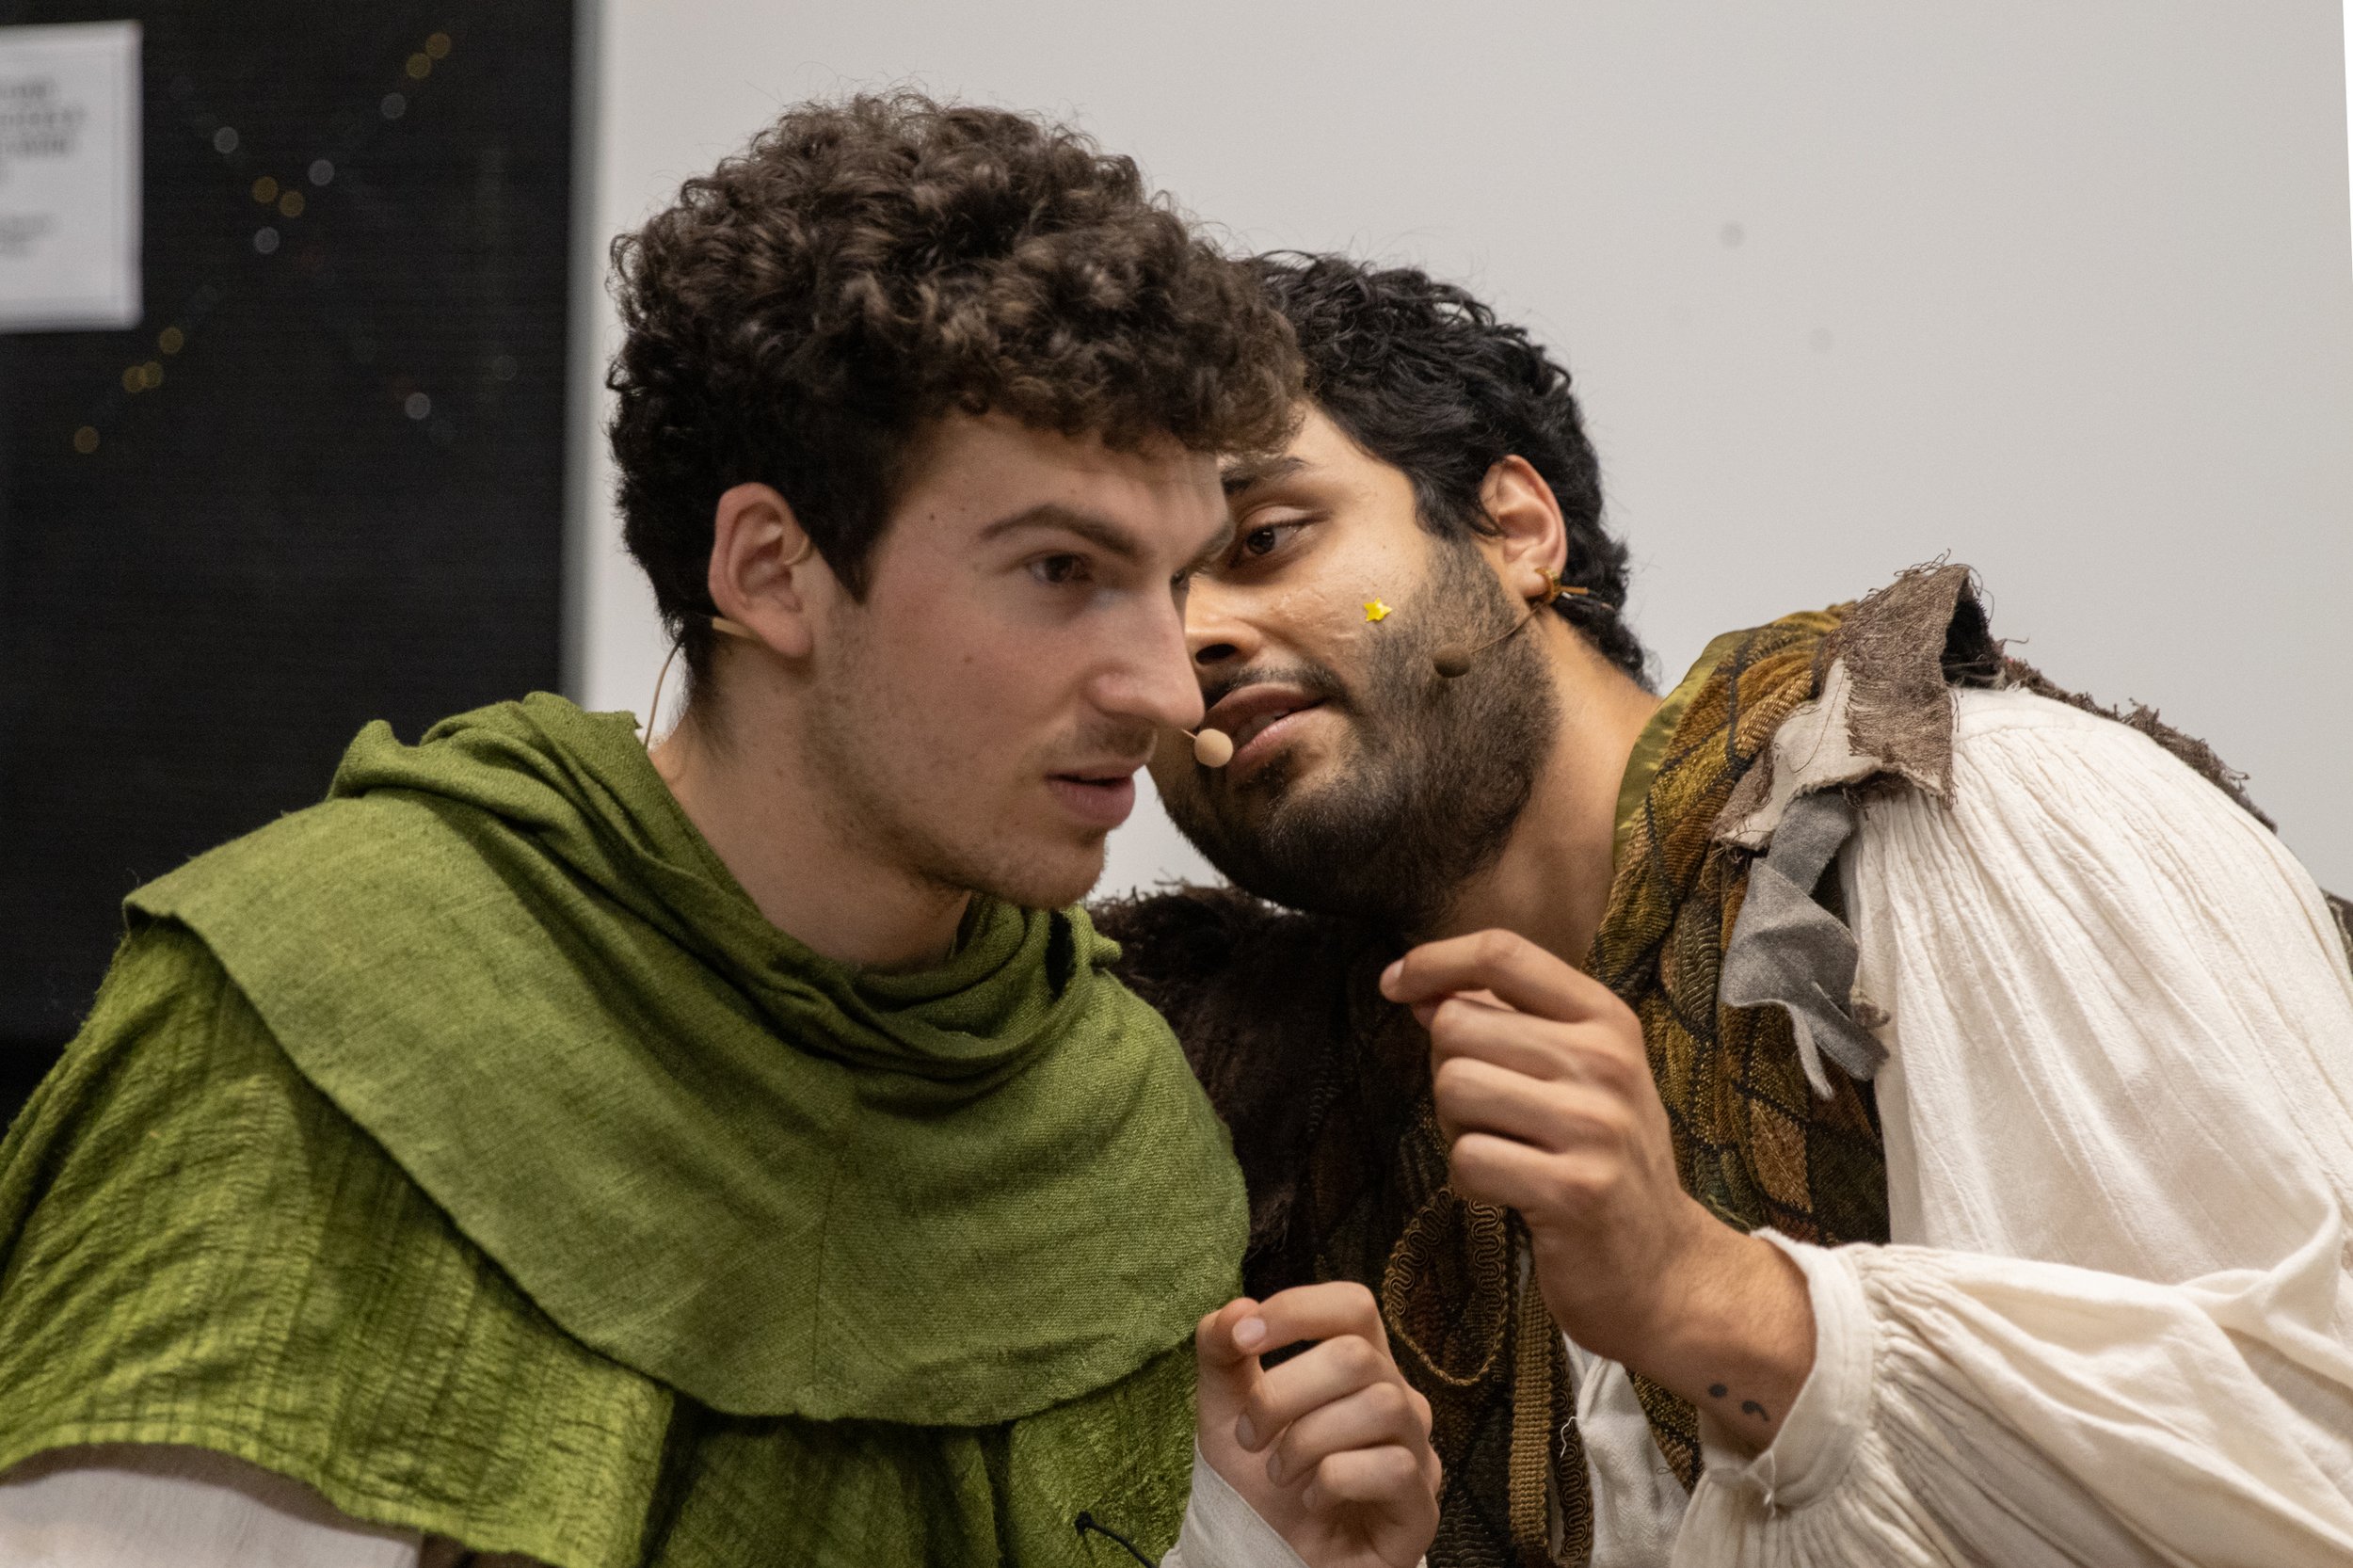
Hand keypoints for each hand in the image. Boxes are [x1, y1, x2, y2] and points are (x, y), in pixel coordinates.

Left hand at [1194, 1282, 1440, 1567]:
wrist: (1268, 1559)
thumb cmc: (1257, 1483)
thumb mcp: (1223, 1411)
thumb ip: (1222, 1353)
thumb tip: (1237, 1308)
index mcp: (1359, 1368)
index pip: (1353, 1307)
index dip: (1298, 1309)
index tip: (1243, 1338)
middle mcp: (1398, 1402)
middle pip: (1357, 1355)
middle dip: (1284, 1393)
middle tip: (1249, 1436)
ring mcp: (1417, 1454)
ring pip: (1381, 1405)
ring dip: (1306, 1440)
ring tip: (1279, 1474)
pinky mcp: (1422, 1509)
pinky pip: (1393, 1467)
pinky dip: (1335, 1481)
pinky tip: (1313, 1500)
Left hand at [1380, 929, 1813, 1448]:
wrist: (1665, 1270)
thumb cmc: (1603, 1161)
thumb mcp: (1578, 1074)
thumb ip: (1508, 1025)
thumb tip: (1423, 989)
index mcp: (1605, 1020)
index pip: (1502, 952)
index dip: (1434, 960)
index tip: (1395, 985)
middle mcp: (1606, 1061)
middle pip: (1458, 1025)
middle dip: (1448, 1071)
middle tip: (1489, 1116)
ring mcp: (1594, 1125)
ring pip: (1453, 1087)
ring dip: (1456, 1127)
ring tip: (1503, 1152)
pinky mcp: (1573, 1190)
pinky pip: (1466, 1158)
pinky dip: (1468, 1181)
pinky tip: (1508, 1193)